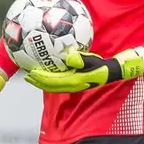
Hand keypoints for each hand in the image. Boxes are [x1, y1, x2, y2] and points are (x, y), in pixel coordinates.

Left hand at [24, 48, 143, 93]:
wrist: (118, 71)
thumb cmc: (107, 64)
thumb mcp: (96, 61)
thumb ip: (83, 60)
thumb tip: (69, 57)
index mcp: (77, 81)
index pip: (55, 82)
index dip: (41, 79)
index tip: (30, 73)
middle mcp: (74, 85)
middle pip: (52, 86)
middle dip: (38, 82)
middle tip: (26, 75)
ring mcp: (76, 84)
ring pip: (56, 85)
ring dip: (44, 81)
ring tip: (33, 75)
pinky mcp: (78, 81)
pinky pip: (62, 80)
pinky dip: (53, 77)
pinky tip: (49, 69)